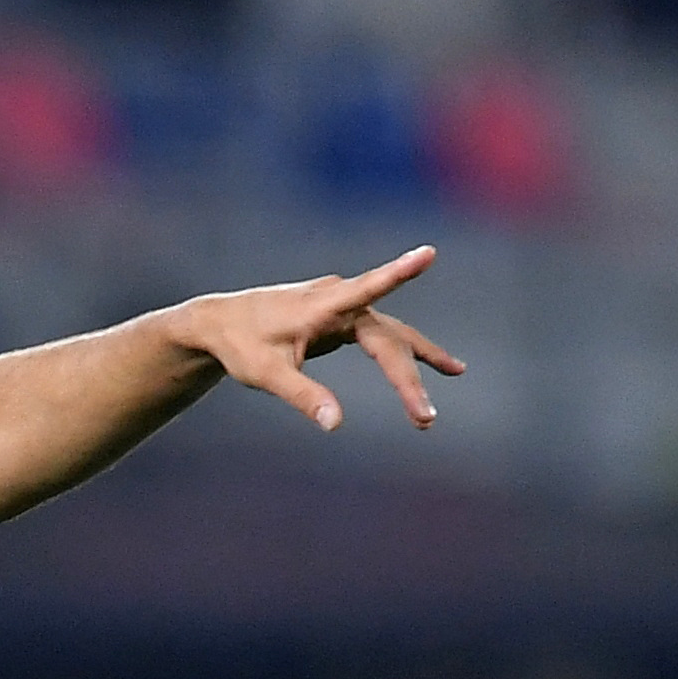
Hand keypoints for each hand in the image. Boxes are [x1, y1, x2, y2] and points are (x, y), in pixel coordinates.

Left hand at [182, 245, 465, 433]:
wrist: (220, 323)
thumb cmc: (240, 346)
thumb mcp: (267, 375)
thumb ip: (303, 398)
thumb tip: (335, 425)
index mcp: (323, 305)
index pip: (369, 288)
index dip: (399, 273)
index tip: (428, 253)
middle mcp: (340, 300)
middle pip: (387, 339)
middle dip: (408, 378)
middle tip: (424, 420)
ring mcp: (343, 307)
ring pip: (390, 334)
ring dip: (420, 357)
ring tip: (457, 371)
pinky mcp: (340, 318)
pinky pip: (379, 336)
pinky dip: (400, 352)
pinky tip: (426, 363)